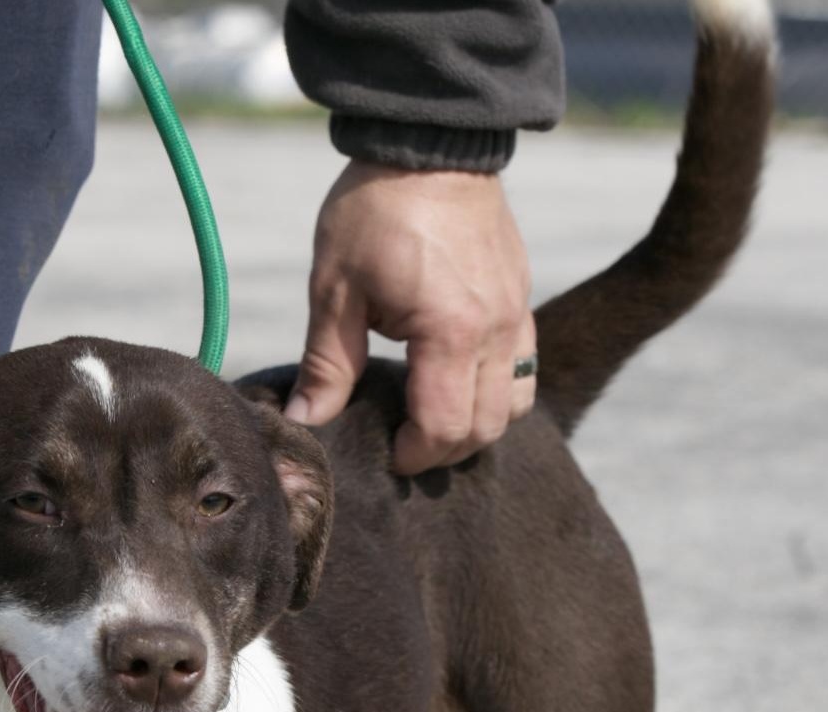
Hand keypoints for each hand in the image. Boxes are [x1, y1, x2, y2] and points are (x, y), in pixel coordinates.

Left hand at [286, 162, 535, 472]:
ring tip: (433, 420)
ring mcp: (516, 314)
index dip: (413, 455)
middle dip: (443, 452)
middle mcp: (495, 329)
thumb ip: (325, 365)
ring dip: (476, 426)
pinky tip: (457, 385)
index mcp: (449, 331)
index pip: (443, 427)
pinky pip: (524, 369)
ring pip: (515, 405)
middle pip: (485, 428)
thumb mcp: (335, 289)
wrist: (431, 140)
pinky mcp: (522, 299)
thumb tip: (304, 423)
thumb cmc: (375, 211)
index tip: (386, 455)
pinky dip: (496, 393)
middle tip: (404, 446)